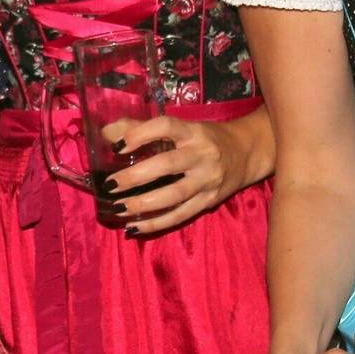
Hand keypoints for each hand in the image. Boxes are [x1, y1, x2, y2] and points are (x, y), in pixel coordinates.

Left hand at [97, 110, 272, 235]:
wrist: (247, 152)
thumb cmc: (205, 138)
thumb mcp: (182, 127)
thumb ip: (143, 128)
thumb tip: (107, 134)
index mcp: (193, 132)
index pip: (166, 126)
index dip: (140, 134)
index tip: (117, 146)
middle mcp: (202, 155)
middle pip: (167, 165)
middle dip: (136, 176)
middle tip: (111, 184)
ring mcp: (207, 180)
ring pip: (174, 195)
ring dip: (143, 204)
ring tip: (119, 208)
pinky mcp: (209, 201)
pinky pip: (180, 215)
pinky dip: (156, 224)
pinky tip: (134, 227)